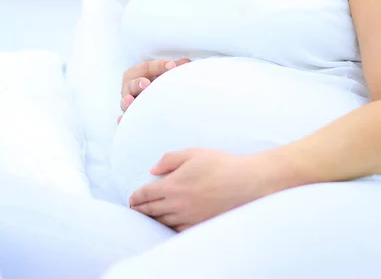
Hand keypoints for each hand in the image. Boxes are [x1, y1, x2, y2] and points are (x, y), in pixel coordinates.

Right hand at [117, 58, 191, 123]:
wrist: (143, 98)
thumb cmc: (153, 83)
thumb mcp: (161, 74)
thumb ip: (172, 68)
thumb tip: (188, 62)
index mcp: (136, 73)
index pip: (147, 67)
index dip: (158, 66)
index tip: (171, 65)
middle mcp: (129, 86)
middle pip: (132, 83)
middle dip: (138, 83)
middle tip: (146, 84)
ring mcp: (127, 101)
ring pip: (125, 101)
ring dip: (127, 101)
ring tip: (130, 100)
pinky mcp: (128, 114)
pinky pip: (123, 118)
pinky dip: (122, 120)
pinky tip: (122, 120)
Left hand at [128, 148, 275, 231]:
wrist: (245, 183)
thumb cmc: (220, 164)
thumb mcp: (193, 153)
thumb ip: (169, 160)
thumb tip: (152, 170)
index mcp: (172, 185)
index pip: (146, 194)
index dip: (136, 197)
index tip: (132, 198)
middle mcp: (177, 204)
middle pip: (151, 211)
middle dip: (140, 210)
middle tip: (134, 209)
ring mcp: (188, 217)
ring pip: (163, 222)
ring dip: (153, 219)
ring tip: (148, 216)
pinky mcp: (199, 225)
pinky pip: (177, 229)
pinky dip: (169, 226)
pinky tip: (168, 223)